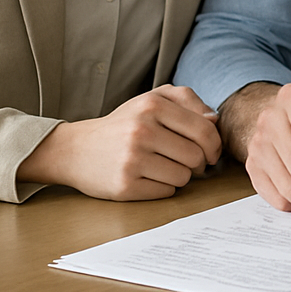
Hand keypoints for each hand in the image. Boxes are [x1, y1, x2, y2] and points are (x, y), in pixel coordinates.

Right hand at [18, 84, 222, 200]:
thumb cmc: (124, 123)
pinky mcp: (125, 186)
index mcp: (153, 105)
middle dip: (197, 162)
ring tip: (162, 167)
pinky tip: (148, 178)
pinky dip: (163, 188)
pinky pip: (166, 192)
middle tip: (185, 161)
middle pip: (197, 157)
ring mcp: (132, 159)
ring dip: (180, 176)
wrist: (76, 149)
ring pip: (184, 177)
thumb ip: (188, 101)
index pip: (205, 130)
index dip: (214, 145)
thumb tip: (214, 121)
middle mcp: (142, 130)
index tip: (211, 152)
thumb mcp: (152, 99)